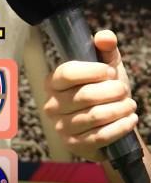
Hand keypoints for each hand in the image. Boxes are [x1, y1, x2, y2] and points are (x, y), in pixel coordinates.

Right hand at [43, 29, 137, 160]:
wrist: (108, 124)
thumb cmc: (104, 89)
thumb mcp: (106, 66)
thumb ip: (105, 48)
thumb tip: (105, 37)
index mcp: (53, 81)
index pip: (67, 73)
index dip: (91, 71)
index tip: (110, 71)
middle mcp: (52, 104)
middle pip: (83, 96)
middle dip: (111, 92)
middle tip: (124, 89)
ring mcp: (61, 127)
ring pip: (94, 116)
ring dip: (119, 110)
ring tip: (131, 105)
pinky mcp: (74, 145)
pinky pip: (100, 136)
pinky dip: (120, 127)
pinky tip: (130, 119)